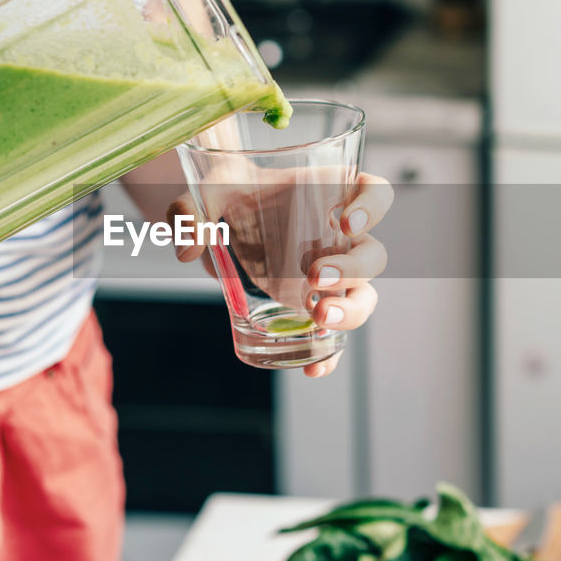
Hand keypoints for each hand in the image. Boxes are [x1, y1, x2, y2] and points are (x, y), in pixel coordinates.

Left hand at [168, 172, 392, 378]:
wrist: (221, 221)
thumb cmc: (227, 196)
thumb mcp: (205, 193)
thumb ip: (190, 211)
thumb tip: (186, 249)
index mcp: (328, 195)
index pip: (373, 192)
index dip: (372, 206)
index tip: (347, 222)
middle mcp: (339, 238)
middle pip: (371, 254)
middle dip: (352, 270)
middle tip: (314, 277)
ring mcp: (331, 275)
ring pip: (363, 296)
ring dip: (351, 312)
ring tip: (320, 318)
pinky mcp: (312, 306)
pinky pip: (334, 336)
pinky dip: (329, 356)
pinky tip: (311, 368)